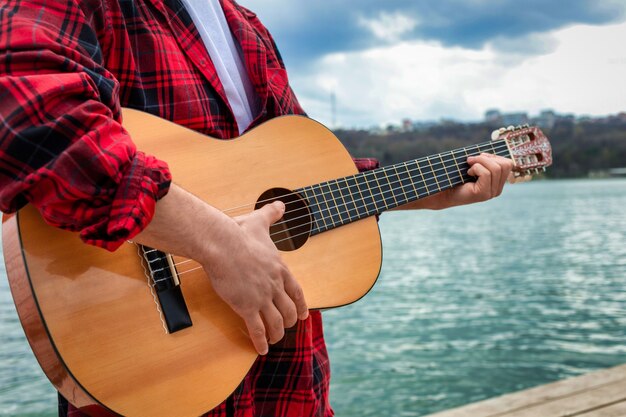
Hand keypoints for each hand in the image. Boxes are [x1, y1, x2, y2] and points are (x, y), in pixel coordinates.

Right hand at [200, 201, 308, 354]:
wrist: (221, 244)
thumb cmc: (238, 233)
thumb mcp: (260, 222)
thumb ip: (272, 214)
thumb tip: (280, 204)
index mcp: (279, 268)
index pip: (297, 291)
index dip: (301, 305)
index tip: (304, 315)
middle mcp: (275, 285)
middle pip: (289, 310)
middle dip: (288, 321)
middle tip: (285, 327)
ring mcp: (262, 297)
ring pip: (276, 322)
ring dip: (276, 333)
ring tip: (274, 340)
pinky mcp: (246, 307)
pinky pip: (257, 329)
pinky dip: (261, 341)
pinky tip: (262, 350)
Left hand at [413, 153, 513, 209]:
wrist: (442, 191)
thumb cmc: (456, 176)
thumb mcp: (474, 165)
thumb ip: (486, 160)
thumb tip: (493, 148)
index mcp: (498, 183)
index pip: (508, 164)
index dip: (494, 156)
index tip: (479, 157)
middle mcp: (497, 190)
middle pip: (505, 164)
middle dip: (487, 157)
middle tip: (471, 161)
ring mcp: (491, 193)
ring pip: (496, 168)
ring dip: (480, 161)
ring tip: (468, 166)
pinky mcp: (483, 194)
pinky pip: (486, 174)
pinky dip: (476, 168)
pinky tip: (467, 173)